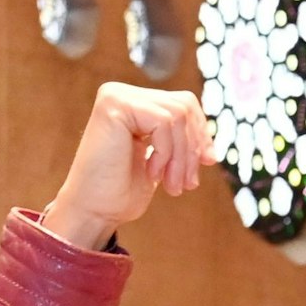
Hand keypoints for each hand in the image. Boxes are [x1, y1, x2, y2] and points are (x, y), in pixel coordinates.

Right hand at [41, 85, 215, 250]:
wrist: (94, 211)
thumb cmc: (122, 193)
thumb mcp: (162, 163)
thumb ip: (180, 143)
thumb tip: (211, 144)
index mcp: (133, 104)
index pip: (184, 103)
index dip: (201, 132)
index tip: (208, 161)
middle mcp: (122, 94)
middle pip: (184, 106)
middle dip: (192, 147)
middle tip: (187, 183)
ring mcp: (116, 96)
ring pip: (177, 115)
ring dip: (181, 156)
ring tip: (172, 186)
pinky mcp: (114, 105)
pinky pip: (163, 121)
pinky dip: (165, 153)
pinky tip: (152, 174)